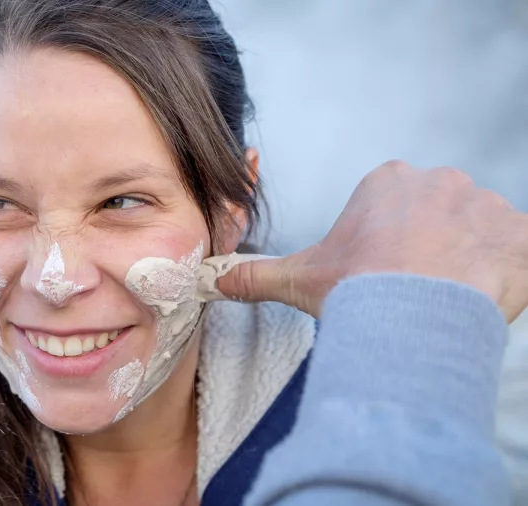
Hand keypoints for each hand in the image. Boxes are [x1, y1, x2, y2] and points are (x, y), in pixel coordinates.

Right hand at [201, 160, 527, 322]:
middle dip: (429, 249)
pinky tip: (480, 299)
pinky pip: (517, 250)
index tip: (381, 274)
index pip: (393, 208)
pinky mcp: (520, 234)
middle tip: (412, 289)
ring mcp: (485, 205)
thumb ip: (255, 276)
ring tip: (443, 300)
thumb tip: (213, 280)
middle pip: (438, 216)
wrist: (414, 318)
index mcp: (388, 182)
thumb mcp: (298, 281)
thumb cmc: (357, 291)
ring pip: (477, 233)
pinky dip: (505, 274)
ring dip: (467, 261)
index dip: (387, 245)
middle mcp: (439, 182)